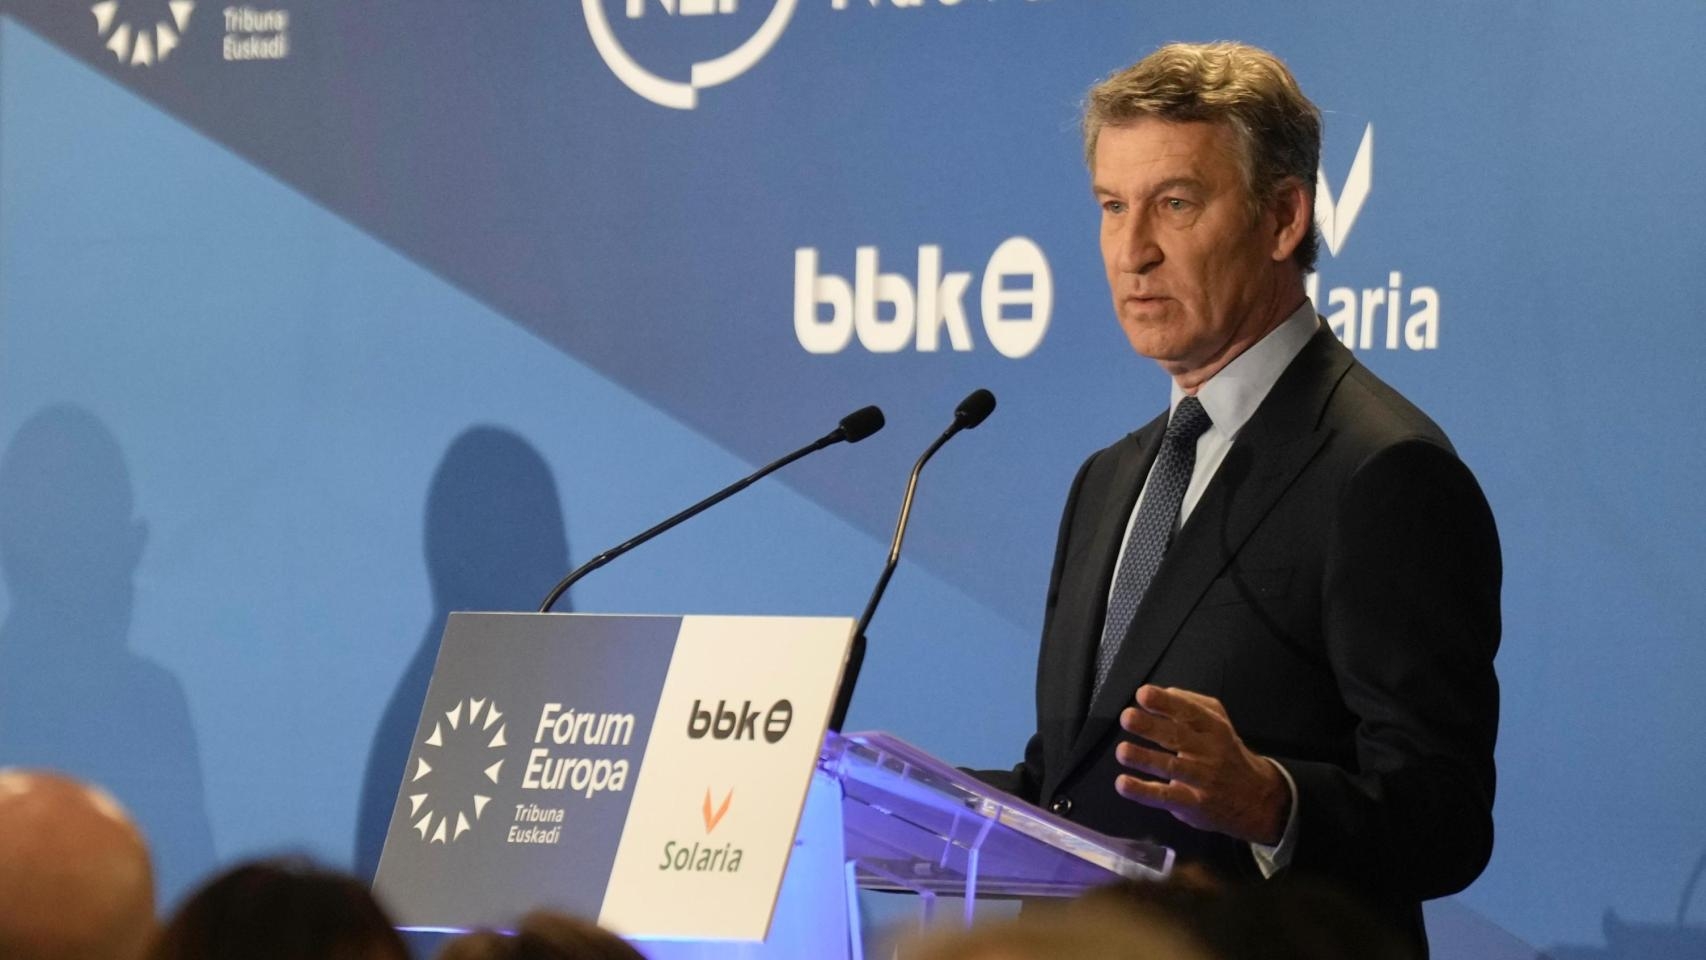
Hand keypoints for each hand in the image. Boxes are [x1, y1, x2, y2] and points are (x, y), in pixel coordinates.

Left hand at [1114, 685, 1289, 844]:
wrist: (1256, 798)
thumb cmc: (1226, 753)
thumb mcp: (1218, 722)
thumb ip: (1191, 703)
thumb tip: (1162, 692)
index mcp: (1213, 728)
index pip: (1189, 712)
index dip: (1166, 703)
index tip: (1143, 694)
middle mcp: (1209, 752)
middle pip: (1178, 737)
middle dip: (1151, 726)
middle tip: (1127, 717)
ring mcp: (1202, 780)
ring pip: (1170, 767)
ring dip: (1144, 758)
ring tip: (1122, 751)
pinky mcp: (1193, 804)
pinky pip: (1165, 797)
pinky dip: (1142, 791)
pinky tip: (1123, 783)